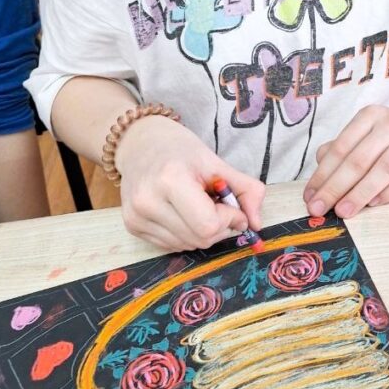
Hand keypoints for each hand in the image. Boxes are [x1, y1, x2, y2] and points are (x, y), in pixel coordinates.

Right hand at [116, 116, 264, 250]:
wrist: (138, 143)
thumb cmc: (179, 149)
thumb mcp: (216, 162)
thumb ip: (246, 190)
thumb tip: (256, 225)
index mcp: (170, 180)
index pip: (208, 225)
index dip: (229, 219)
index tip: (231, 205)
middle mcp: (147, 202)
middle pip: (200, 239)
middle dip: (219, 227)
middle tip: (217, 206)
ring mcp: (136, 217)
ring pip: (187, 246)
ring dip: (202, 232)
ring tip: (196, 206)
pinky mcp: (132, 227)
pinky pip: (172, 245)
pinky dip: (185, 234)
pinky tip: (181, 213)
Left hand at [303, 105, 388, 218]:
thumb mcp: (365, 138)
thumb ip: (340, 154)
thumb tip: (318, 182)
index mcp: (370, 115)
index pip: (341, 148)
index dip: (323, 175)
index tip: (310, 198)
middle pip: (360, 158)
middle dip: (337, 187)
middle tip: (321, 209)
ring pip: (386, 166)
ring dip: (362, 192)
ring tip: (345, 211)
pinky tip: (376, 203)